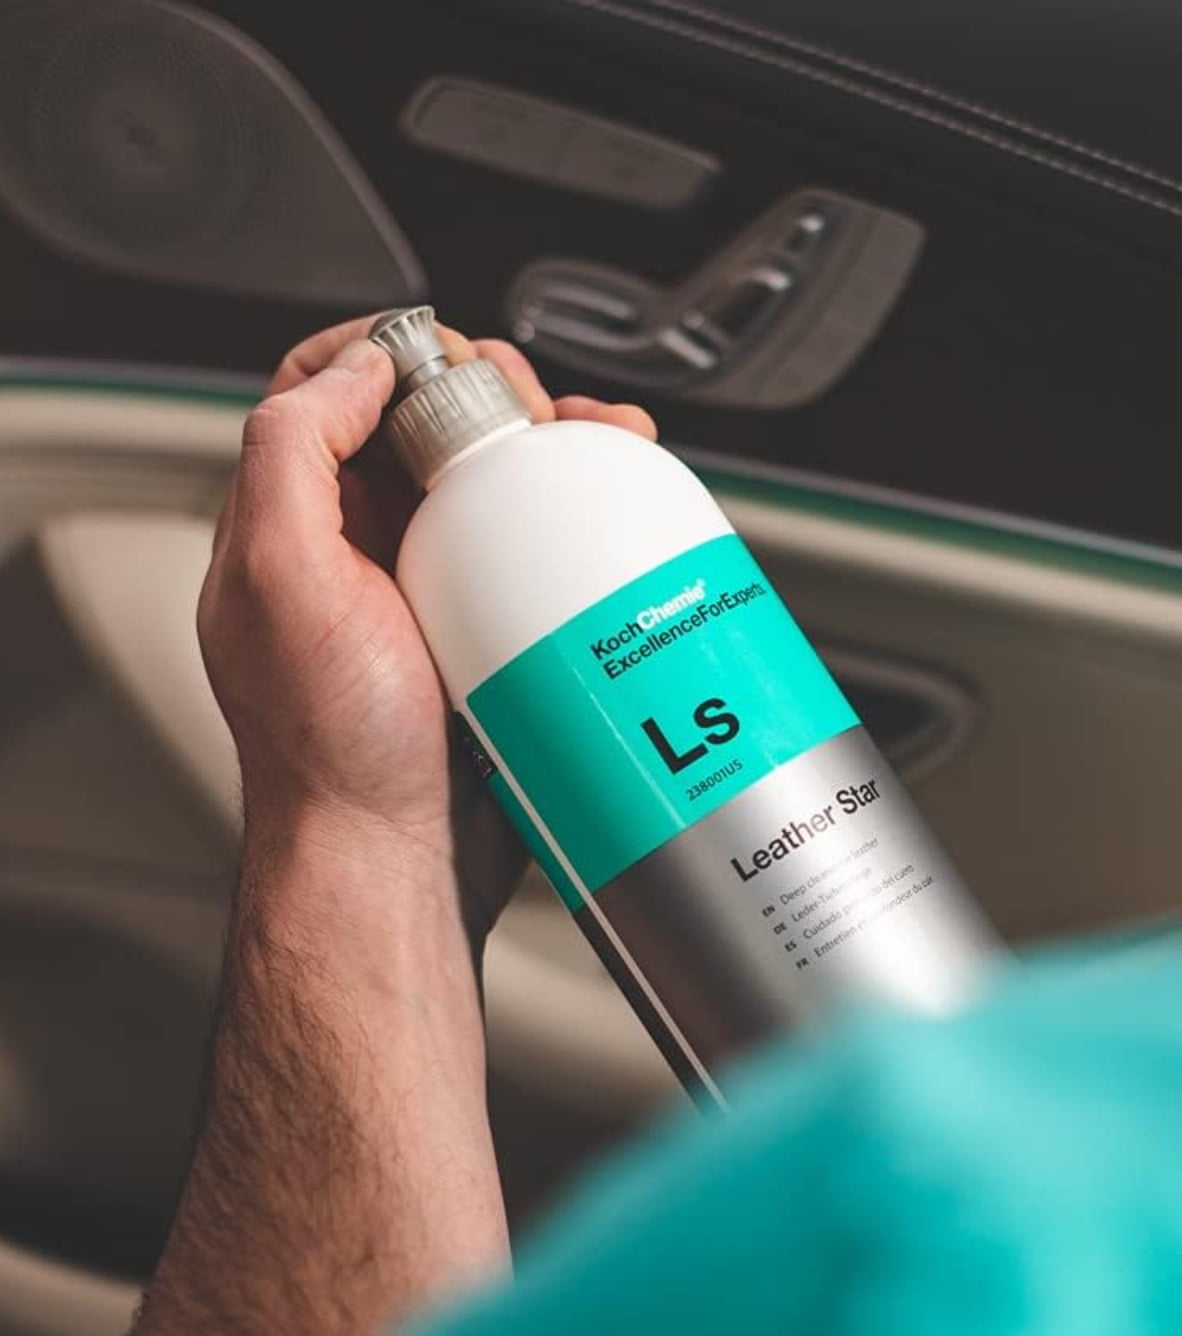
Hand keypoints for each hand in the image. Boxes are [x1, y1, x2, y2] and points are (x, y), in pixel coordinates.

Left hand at [199, 315, 657, 942]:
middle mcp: (360, 547)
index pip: (325, 388)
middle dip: (491, 391)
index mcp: (294, 522)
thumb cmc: (332, 746)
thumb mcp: (279, 580)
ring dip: (551, 447)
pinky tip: (619, 514)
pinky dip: (582, 520)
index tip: (453, 362)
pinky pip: (539, 554)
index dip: (388, 350)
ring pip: (493, 482)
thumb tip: (359, 368)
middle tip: (534, 416)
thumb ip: (292, 452)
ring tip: (599, 446)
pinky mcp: (497, 632)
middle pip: (427, 422)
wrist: (398, 858)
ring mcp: (433, 591)